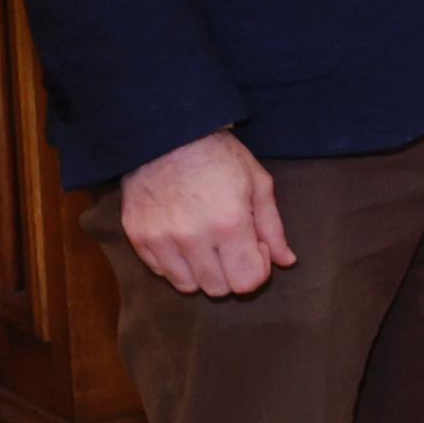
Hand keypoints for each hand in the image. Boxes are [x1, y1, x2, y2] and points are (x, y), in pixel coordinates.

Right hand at [118, 127, 292, 298]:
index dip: (257, 270)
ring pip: (188, 286)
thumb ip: (273, 227)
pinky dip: (176, 265)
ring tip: (208, 245)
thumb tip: (286, 262)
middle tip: (232, 246)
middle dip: (232, 273)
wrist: (165, 133)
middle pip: (218, 289)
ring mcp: (160, 239)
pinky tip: (184, 240)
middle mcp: (192, 237)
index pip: (246, 282)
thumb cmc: (219, 155)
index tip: (256, 248)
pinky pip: (161, 272)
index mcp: (229, 223)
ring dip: (203, 273)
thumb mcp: (257, 183)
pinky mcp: (137, 236)